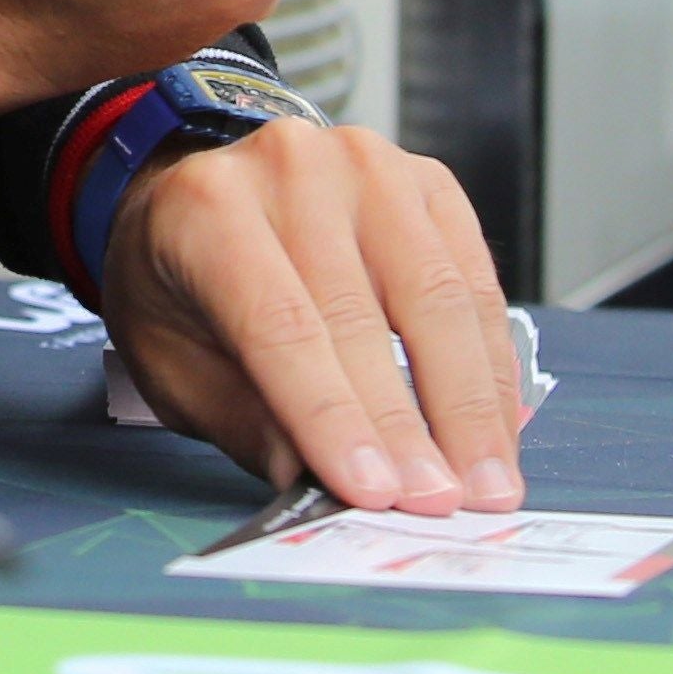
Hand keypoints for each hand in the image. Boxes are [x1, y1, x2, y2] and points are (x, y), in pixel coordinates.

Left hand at [95, 120, 519, 516]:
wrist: (201, 204)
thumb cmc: (184, 289)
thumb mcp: (176, 365)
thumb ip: (248, 422)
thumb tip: (320, 487)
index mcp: (208, 210)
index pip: (279, 324)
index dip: (331, 414)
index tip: (374, 491)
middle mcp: (291, 169)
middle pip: (363, 315)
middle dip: (408, 427)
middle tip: (441, 506)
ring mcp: (368, 167)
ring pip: (438, 297)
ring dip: (470, 405)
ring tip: (487, 486)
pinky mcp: (428, 182)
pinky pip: (476, 282)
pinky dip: (491, 366)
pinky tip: (496, 430)